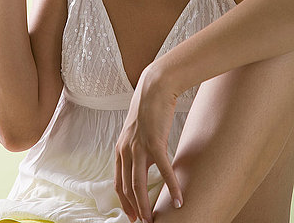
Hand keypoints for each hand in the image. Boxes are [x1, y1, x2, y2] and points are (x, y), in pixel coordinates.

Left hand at [114, 62, 183, 222]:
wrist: (155, 88)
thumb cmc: (148, 110)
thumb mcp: (137, 133)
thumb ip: (137, 150)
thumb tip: (145, 167)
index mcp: (121, 149)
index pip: (119, 183)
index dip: (125, 202)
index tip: (132, 216)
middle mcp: (126, 150)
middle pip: (127, 188)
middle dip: (135, 208)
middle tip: (144, 222)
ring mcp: (139, 146)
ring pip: (139, 184)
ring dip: (146, 204)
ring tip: (154, 218)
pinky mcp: (155, 142)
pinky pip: (163, 170)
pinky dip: (171, 186)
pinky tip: (179, 199)